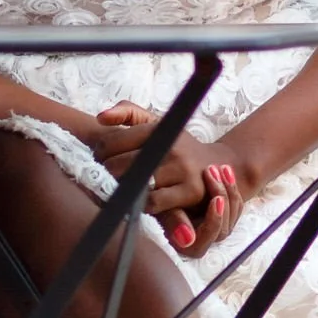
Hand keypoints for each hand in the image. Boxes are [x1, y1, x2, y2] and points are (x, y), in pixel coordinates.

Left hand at [92, 101, 244, 254]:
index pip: (111, 142)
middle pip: (118, 166)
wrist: (218, 164)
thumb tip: (100, 117)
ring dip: (122, 190)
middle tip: (107, 176)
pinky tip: (140, 199)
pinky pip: (154, 203)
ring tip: (121, 188)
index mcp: (158, 127)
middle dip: (106, 173)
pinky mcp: (191, 192)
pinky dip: (141, 204)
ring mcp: (182, 170)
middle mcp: (170, 147)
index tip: (101, 158)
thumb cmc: (177, 145)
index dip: (99, 153)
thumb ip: (127, 113)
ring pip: (135, 185)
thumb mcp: (156, 123)